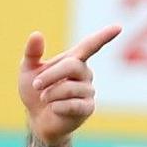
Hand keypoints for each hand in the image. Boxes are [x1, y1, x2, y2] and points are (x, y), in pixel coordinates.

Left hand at [19, 24, 119, 145]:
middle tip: (36, 85)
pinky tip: (54, 108)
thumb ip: (32, 53)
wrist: (37, 119)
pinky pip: (72, 105)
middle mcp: (85, 73)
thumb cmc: (35, 92)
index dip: (104, 36)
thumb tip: (36, 34)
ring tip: (45, 99)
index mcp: (74, 60)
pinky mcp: (88, 108)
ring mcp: (89, 91)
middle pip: (73, 66)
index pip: (91, 45)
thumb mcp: (28, 70)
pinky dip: (57, 107)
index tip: (118, 28)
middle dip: (51, 75)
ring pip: (69, 88)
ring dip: (50, 94)